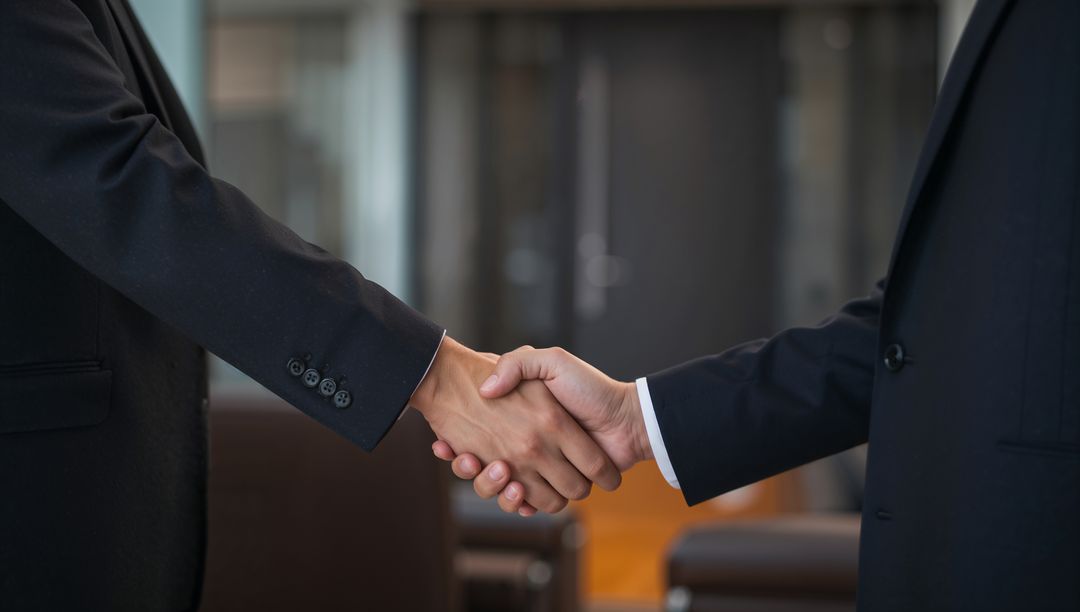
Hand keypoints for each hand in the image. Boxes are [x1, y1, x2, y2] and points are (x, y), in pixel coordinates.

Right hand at [411, 338, 621, 512]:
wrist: (625, 418)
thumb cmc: (589, 388)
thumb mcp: (551, 362)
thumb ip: (518, 364)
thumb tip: (486, 389)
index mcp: (519, 421)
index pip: (475, 439)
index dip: (459, 446)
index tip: (446, 444)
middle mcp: (526, 447)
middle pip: (483, 467)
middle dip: (472, 468)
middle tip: (467, 458)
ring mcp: (538, 470)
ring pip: (500, 489)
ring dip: (490, 486)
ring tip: (497, 469)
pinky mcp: (553, 489)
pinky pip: (526, 504)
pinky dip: (516, 503)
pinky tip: (513, 488)